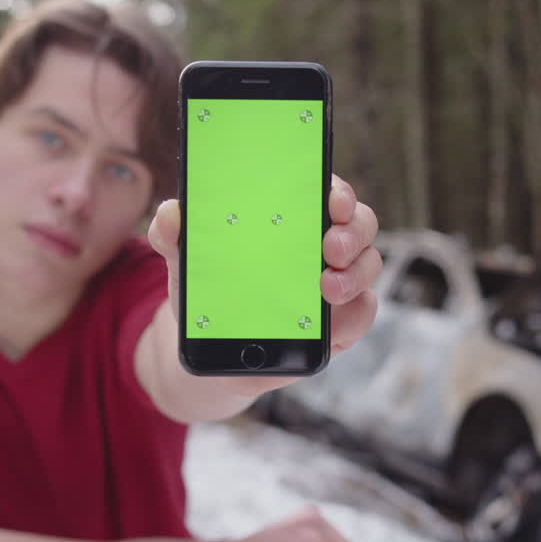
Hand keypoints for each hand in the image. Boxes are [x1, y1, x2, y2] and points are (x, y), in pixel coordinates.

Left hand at [147, 173, 380, 355]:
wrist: (218, 351)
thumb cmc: (212, 294)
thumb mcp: (189, 263)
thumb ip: (175, 236)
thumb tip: (172, 212)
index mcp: (293, 218)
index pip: (325, 191)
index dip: (337, 190)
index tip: (332, 198)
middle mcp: (323, 244)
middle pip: (360, 224)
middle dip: (353, 231)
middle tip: (330, 246)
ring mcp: (339, 282)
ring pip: (368, 265)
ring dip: (355, 274)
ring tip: (328, 288)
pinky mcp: (342, 321)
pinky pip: (363, 312)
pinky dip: (352, 315)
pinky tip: (332, 324)